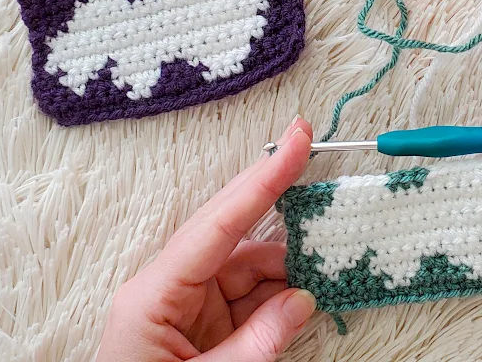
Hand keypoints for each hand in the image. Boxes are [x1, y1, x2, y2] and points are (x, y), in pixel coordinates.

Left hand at [97, 117, 315, 361]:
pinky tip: (304, 294)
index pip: (218, 223)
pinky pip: (248, 295)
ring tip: (327, 257)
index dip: (262, 179)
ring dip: (287, 262)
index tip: (296, 140)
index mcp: (154, 293)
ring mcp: (186, 305)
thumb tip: (303, 299)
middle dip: (271, 191)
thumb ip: (256, 344)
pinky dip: (280, 294)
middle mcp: (169, 287)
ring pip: (247, 263)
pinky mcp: (201, 325)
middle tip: (308, 145)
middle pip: (231, 228)